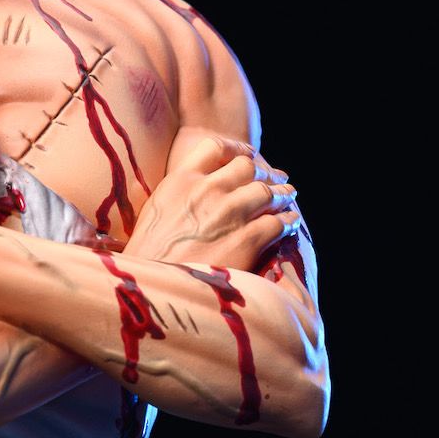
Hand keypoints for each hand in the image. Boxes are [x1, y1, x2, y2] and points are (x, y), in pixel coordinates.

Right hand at [121, 128, 301, 272]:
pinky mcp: (246, 240)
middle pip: (247, 167)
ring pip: (267, 192)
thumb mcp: (154, 212)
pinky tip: (291, 224)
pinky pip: (278, 223)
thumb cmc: (147, 257)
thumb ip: (178, 193)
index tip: (249, 156)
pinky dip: (288, 222)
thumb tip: (197, 190)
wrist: (151, 290)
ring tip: (289, 197)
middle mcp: (207, 190)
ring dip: (282, 194)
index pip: (216, 147)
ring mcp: (228, 214)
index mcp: (180, 181)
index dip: (238, 150)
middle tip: (276, 178)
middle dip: (265, 172)